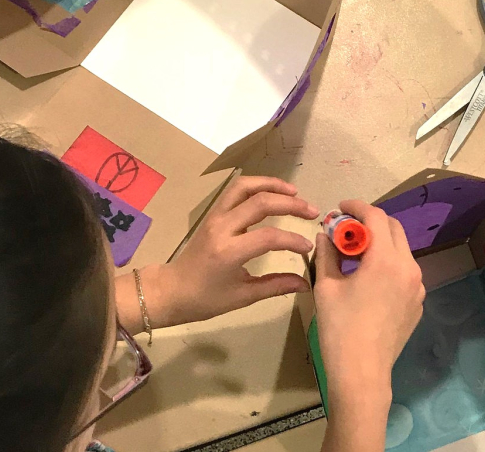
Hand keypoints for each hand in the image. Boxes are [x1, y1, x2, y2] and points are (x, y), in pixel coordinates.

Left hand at [135, 177, 318, 326]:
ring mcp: (216, 215)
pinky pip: (237, 189)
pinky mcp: (214, 211)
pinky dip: (258, 185)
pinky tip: (274, 193)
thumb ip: (275, 286)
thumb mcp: (242, 297)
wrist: (172, 290)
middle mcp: (222, 227)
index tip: (308, 247)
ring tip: (295, 193)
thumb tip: (305, 283)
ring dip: (273, 185)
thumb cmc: (205, 299)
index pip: (269, 237)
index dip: (292, 239)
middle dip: (290, 204)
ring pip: (246, 186)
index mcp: (228, 252)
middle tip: (312, 211)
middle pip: (260, 202)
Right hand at [313, 200, 423, 403]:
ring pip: (401, 250)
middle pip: (393, 228)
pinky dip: (389, 265)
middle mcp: (409, 267)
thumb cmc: (340, 329)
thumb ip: (327, 254)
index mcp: (386, 259)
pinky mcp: (417, 304)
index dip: (357, 207)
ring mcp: (417, 287)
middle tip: (347, 230)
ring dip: (381, 243)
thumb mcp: (326, 287)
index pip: (375, 217)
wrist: (362, 375)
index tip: (340, 208)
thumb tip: (325, 235)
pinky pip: (405, 272)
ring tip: (356, 255)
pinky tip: (369, 280)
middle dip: (370, 222)